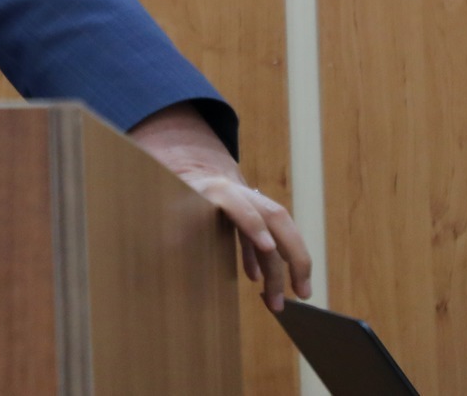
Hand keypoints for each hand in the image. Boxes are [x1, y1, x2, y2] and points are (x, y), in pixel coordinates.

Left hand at [127, 102, 312, 313]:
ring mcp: (249, 202)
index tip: (267, 247)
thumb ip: (172, 223)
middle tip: (302, 291)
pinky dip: (267, 262)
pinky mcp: (250, 214)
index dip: (252, 223)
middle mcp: (238, 192)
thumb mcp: (165, 204)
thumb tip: (168, 246)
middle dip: (294, 253)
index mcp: (214, 188)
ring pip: (279, 230)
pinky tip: (260, 283)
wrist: (178, 169)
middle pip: (274, 216)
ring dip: (290, 265)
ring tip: (293, 297)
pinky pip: (267, 239)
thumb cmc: (168, 192)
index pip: (239, 203)